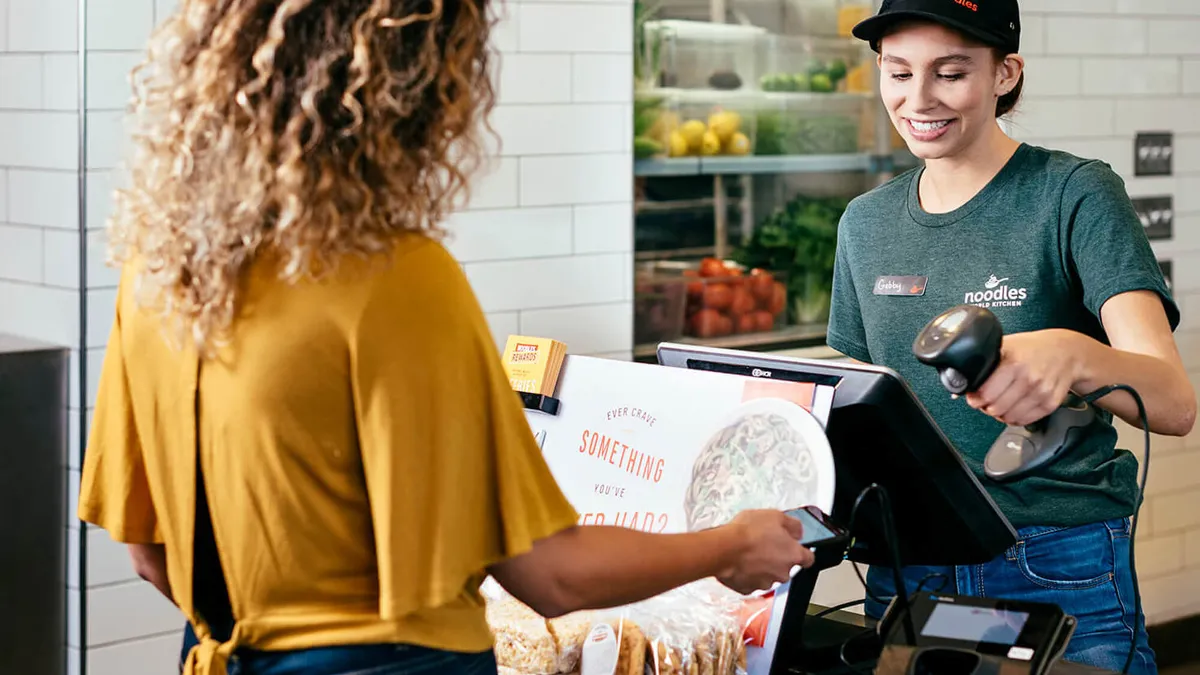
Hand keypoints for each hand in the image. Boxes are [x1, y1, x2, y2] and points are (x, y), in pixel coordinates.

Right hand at [716, 509, 814, 594]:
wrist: (723, 549)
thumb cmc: (747, 533)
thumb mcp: (775, 516)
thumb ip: (792, 525)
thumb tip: (798, 530)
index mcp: (793, 554)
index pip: (809, 558)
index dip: (802, 551)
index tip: (795, 547)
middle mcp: (783, 572)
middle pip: (786, 566)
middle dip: (777, 557)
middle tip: (764, 544)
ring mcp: (765, 582)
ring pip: (768, 574)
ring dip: (762, 565)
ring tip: (749, 552)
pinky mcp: (748, 588)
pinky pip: (752, 581)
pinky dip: (748, 574)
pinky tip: (741, 562)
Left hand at [964, 329, 1081, 426]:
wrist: (1067, 351)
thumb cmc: (1033, 348)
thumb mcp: (1006, 345)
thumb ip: (985, 361)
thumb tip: (961, 381)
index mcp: (1014, 362)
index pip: (986, 393)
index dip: (976, 398)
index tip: (974, 397)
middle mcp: (1029, 378)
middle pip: (996, 408)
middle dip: (986, 407)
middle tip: (986, 401)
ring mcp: (1041, 392)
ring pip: (1009, 417)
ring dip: (1000, 414)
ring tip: (1000, 404)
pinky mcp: (1050, 403)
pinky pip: (1024, 421)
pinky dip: (1015, 418)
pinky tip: (1014, 407)